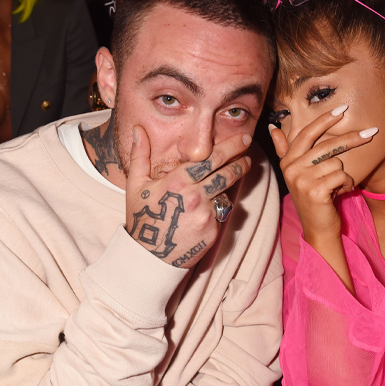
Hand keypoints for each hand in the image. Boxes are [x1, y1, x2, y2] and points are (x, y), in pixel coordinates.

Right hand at [125, 126, 251, 268]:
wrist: (150, 256)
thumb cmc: (142, 217)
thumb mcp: (136, 185)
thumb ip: (139, 155)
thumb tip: (138, 129)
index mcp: (177, 183)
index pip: (210, 160)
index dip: (229, 148)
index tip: (242, 139)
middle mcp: (194, 197)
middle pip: (226, 173)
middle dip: (240, 159)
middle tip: (249, 149)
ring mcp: (206, 214)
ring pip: (226, 192)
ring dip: (233, 180)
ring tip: (242, 167)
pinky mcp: (213, 230)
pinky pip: (221, 212)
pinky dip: (218, 207)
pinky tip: (211, 206)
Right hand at [268, 106, 376, 244]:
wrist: (318, 229)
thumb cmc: (313, 199)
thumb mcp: (298, 173)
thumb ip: (285, 150)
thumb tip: (272, 128)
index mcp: (287, 161)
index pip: (306, 133)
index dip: (325, 120)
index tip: (343, 109)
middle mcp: (291, 169)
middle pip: (326, 145)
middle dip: (352, 138)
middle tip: (372, 132)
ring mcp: (302, 180)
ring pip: (336, 162)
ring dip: (344, 174)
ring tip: (338, 186)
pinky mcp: (316, 191)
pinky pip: (342, 175)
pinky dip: (347, 184)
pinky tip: (340, 192)